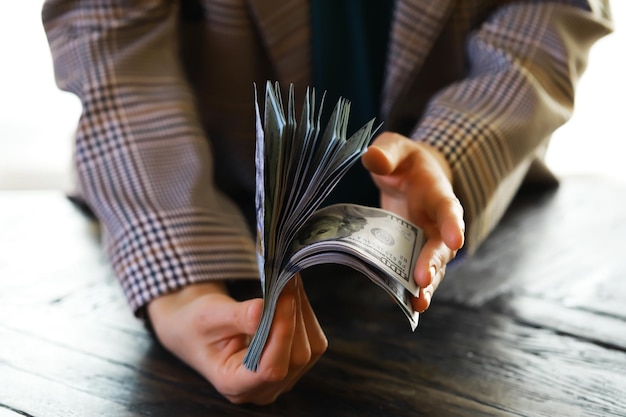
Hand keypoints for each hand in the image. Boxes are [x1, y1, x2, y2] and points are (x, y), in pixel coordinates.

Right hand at [147, 276, 326, 404]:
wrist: (196, 328)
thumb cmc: (197, 325)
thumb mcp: (208, 317)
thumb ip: (237, 317)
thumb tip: (265, 309)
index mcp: (234, 384)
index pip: (270, 369)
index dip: (282, 335)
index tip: (284, 298)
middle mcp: (261, 390)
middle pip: (295, 358)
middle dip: (294, 316)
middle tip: (288, 279)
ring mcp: (280, 380)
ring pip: (310, 349)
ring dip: (303, 312)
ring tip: (290, 282)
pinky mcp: (292, 364)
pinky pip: (312, 342)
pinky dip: (306, 315)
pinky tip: (294, 294)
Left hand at [362, 132, 464, 312]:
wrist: (411, 176)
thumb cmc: (405, 161)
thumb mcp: (394, 148)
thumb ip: (386, 152)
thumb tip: (372, 158)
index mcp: (437, 193)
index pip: (449, 209)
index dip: (452, 224)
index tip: (456, 239)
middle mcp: (437, 222)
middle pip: (441, 246)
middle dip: (433, 263)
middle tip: (423, 280)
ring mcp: (427, 241)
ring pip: (432, 267)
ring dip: (426, 286)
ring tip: (418, 304)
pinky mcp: (414, 253)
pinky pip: (413, 273)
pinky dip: (408, 289)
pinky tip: (402, 304)